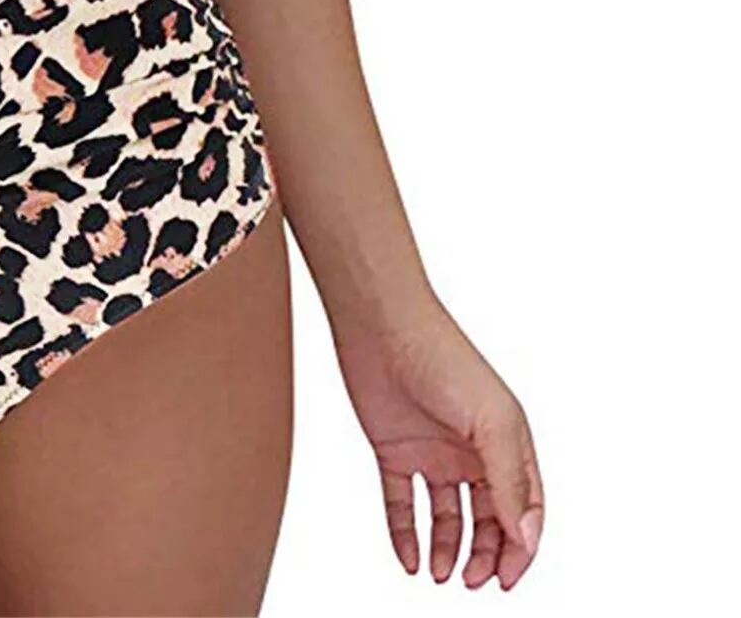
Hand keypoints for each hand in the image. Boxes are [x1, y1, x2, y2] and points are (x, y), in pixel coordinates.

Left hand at [334, 298, 542, 590]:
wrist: (380, 325)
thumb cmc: (443, 357)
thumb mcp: (490, 422)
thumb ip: (509, 481)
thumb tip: (525, 538)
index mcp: (506, 441)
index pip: (523, 509)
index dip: (520, 547)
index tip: (507, 579)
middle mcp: (471, 450)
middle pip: (487, 518)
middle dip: (484, 555)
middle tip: (472, 581)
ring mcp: (432, 451)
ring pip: (446, 516)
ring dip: (447, 548)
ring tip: (442, 575)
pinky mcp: (394, 449)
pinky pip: (401, 502)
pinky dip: (405, 532)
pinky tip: (409, 558)